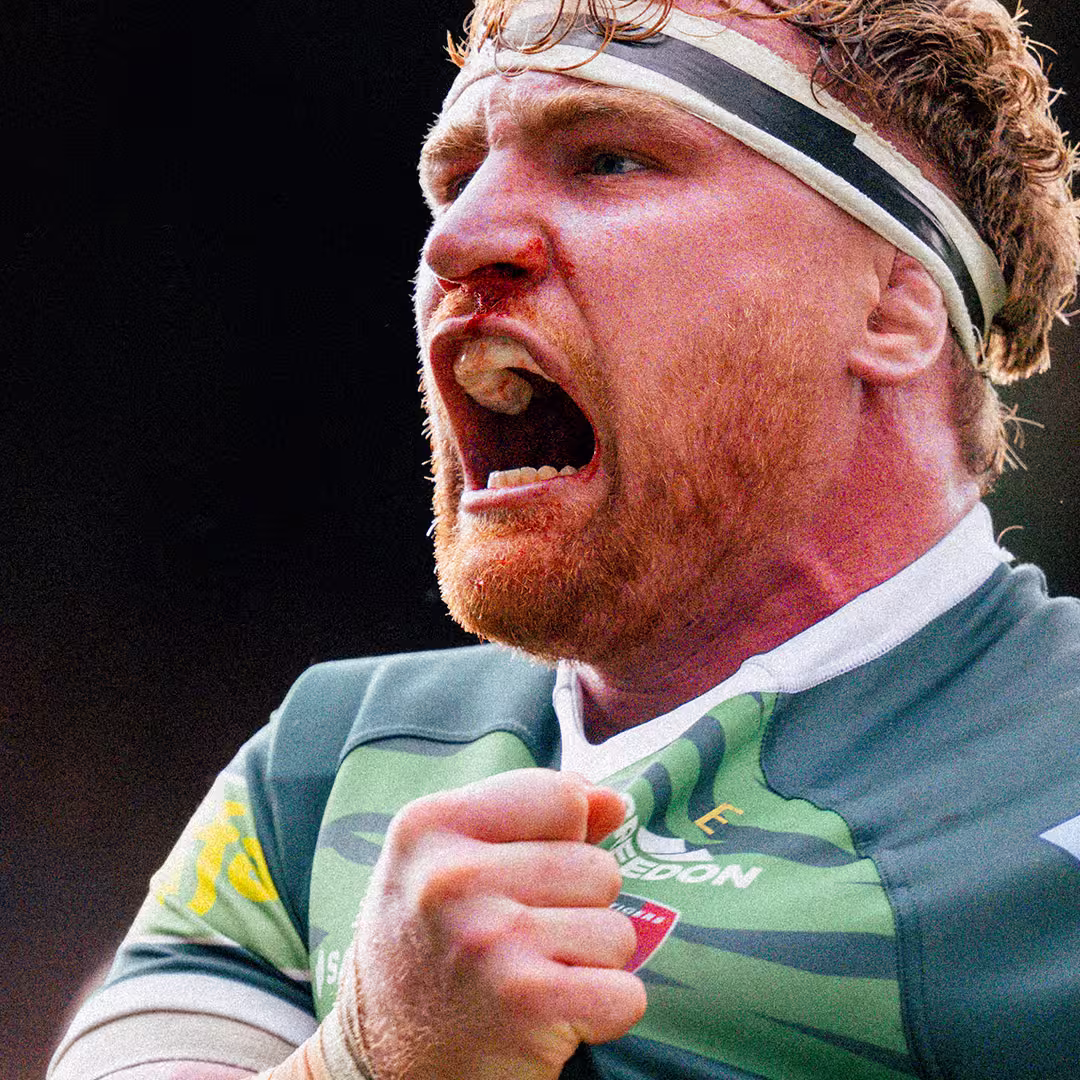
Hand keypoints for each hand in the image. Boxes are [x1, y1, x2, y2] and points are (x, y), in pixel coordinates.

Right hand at [332, 769, 645, 1079]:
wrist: (380, 1065)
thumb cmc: (427, 945)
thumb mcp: (450, 859)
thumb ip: (532, 815)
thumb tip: (613, 800)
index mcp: (431, 825)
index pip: (562, 796)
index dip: (566, 836)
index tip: (527, 873)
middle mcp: (454, 876)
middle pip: (598, 867)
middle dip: (578, 908)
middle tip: (518, 941)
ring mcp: (490, 939)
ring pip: (618, 931)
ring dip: (588, 964)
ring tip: (530, 976)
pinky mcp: (526, 1003)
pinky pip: (626, 993)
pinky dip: (603, 1013)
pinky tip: (550, 1014)